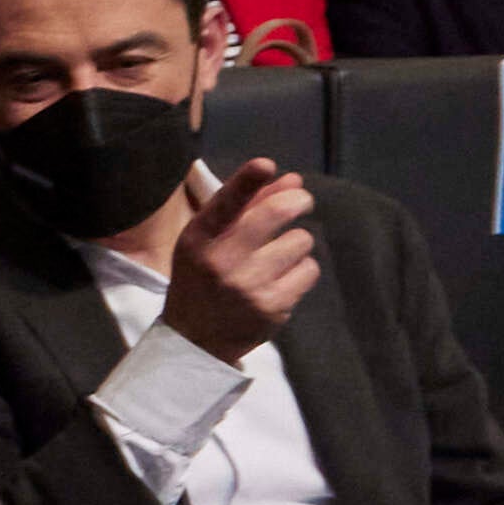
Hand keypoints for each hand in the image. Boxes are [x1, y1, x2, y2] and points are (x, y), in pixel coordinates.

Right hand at [155, 157, 317, 361]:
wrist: (195, 340)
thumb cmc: (203, 277)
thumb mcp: (209, 241)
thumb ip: (248, 207)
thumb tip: (293, 180)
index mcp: (199, 239)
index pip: (224, 204)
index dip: (246, 182)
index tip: (266, 165)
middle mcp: (220, 261)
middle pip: (277, 214)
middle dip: (298, 201)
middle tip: (301, 202)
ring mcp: (247, 286)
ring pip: (301, 241)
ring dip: (296, 244)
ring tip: (278, 257)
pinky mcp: (272, 307)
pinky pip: (309, 270)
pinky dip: (301, 270)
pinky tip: (282, 280)